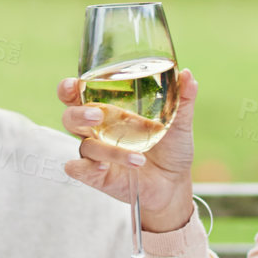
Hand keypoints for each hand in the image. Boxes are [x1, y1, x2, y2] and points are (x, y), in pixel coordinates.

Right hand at [58, 67, 196, 232]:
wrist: (175, 183)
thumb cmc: (172, 148)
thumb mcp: (180, 122)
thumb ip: (182, 99)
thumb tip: (188, 74)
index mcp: (110, 111)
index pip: (79, 94)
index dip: (69, 88)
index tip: (73, 84)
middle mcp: (97, 130)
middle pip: (71, 117)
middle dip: (78, 113)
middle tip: (98, 115)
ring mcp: (96, 153)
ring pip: (85, 145)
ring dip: (108, 150)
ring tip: (139, 158)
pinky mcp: (97, 175)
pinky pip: (79, 169)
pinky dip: (86, 167)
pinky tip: (103, 167)